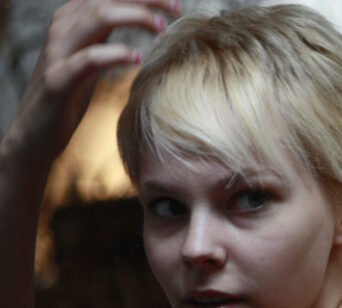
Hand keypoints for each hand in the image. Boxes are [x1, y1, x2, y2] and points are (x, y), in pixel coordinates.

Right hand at [3, 0, 180, 167]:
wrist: (34, 132)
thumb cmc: (68, 94)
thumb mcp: (89, 57)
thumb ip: (105, 35)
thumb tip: (140, 21)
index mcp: (72, 20)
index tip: (175, 3)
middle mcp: (62, 28)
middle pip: (107, 0)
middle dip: (146, 0)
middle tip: (178, 8)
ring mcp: (57, 52)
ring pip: (97, 17)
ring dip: (135, 17)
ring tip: (163, 27)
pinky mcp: (57, 80)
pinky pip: (89, 59)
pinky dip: (116, 54)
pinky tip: (138, 58)